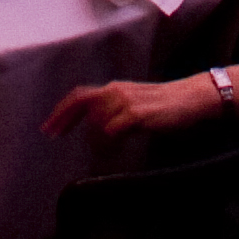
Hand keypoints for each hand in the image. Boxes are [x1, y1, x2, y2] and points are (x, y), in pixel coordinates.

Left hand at [44, 77, 212, 142]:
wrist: (190, 98)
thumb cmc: (164, 104)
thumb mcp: (134, 103)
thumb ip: (115, 111)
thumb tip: (96, 129)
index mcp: (114, 88)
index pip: (80, 95)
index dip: (62, 110)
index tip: (48, 126)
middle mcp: (117, 91)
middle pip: (81, 102)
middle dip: (63, 118)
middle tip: (51, 134)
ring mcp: (126, 101)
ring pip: (96, 121)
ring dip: (93, 138)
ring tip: (102, 150)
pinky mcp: (137, 114)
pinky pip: (112, 130)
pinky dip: (108, 142)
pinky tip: (112, 149)